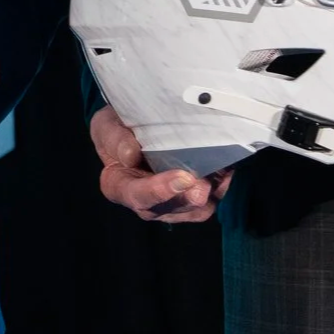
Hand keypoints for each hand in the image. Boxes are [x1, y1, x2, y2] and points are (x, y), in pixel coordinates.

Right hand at [90, 104, 232, 223]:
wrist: (138, 123)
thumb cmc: (119, 126)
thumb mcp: (107, 125)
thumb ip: (115, 139)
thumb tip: (130, 155)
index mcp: (119, 186)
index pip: (137, 196)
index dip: (159, 190)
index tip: (181, 178)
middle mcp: (146, 200)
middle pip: (168, 209)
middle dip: (187, 199)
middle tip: (202, 186)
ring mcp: (172, 200)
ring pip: (194, 210)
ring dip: (208, 194)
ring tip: (219, 174)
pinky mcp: (195, 192)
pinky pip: (213, 196)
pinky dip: (221, 183)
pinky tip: (226, 166)